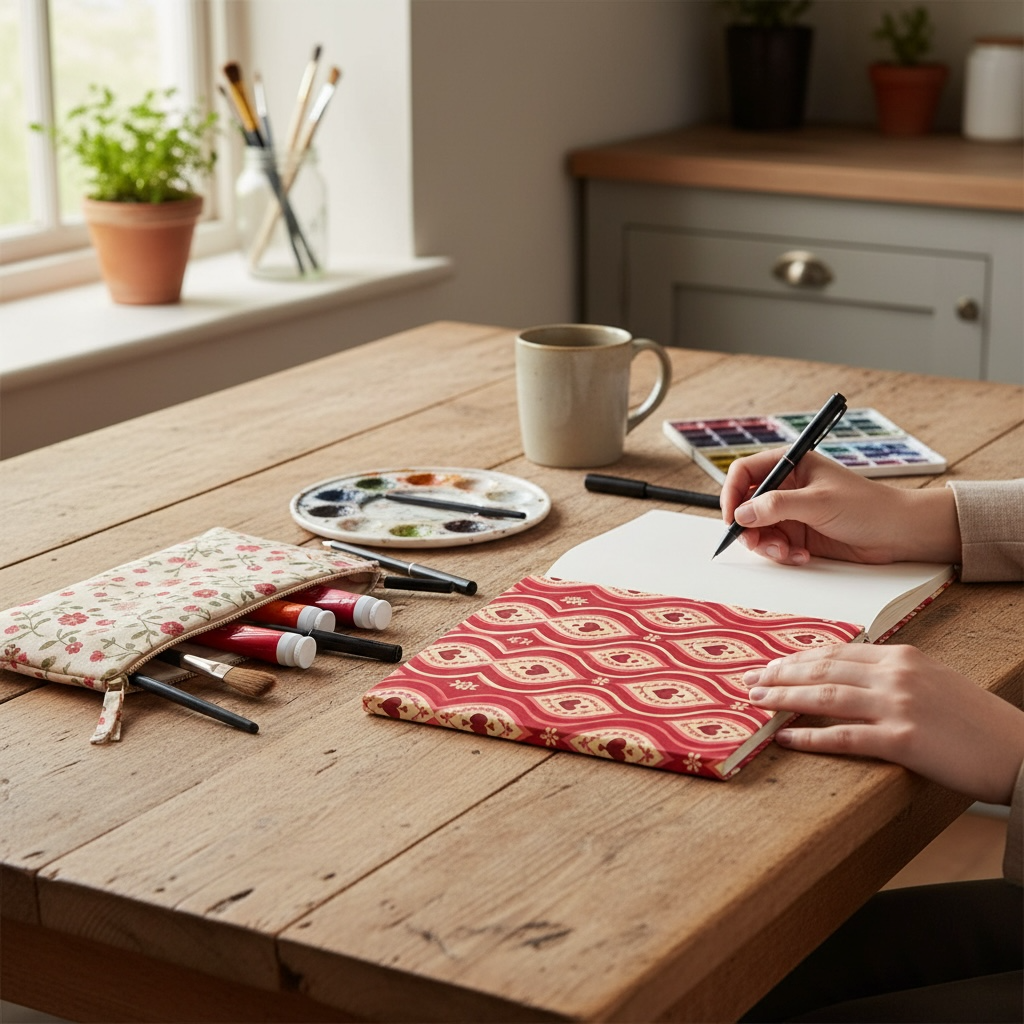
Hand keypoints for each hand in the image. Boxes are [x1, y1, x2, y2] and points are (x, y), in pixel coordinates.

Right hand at [720, 450, 960, 565]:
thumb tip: (741, 515)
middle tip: (759, 543)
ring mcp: (791, 513)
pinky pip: (774, 546)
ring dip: (767, 545)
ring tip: (788, 552)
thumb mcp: (818, 502)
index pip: (743, 473)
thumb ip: (776, 506)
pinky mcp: (799, 535)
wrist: (898, 533)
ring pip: (757, 530)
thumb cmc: (866, 506)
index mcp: (790, 465)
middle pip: (745, 506)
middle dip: (749, 528)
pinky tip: (803, 556)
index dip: (731, 494)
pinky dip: (783, 555)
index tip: (732, 518)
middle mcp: (786, 487)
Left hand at [745, 644, 1023, 804]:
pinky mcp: (903, 740)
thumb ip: (891, 674)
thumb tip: (847, 676)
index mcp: (903, 657)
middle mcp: (897, 675)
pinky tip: (785, 736)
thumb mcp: (933, 681)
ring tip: (755, 702)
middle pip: (823, 669)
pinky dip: (809, 735)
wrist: (1019, 752)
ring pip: (825, 697)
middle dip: (780, 674)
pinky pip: (844, 737)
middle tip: (749, 680)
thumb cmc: (976, 721)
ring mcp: (899, 706)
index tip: (771, 664)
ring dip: (783, 698)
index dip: (797, 659)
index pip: (836, 653)